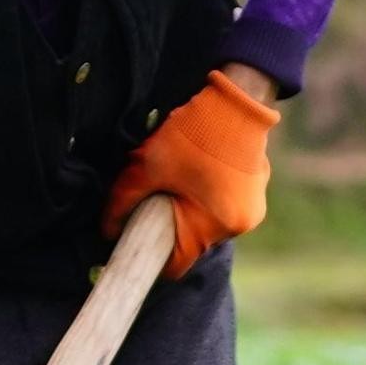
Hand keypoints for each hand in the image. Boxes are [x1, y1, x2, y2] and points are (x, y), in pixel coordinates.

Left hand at [99, 67, 281, 256]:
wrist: (238, 99)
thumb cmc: (194, 133)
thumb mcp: (148, 165)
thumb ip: (123, 200)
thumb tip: (107, 229)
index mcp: (214, 226)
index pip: (177, 264)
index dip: (152, 255)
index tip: (138, 238)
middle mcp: (240, 225)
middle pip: (193, 241)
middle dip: (172, 222)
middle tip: (158, 194)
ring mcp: (254, 207)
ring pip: (208, 220)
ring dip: (192, 206)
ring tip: (182, 176)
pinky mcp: (258, 189)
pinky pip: (225, 202)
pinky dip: (209, 193)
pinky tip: (202, 167)